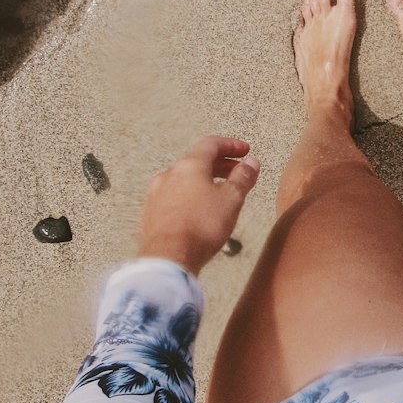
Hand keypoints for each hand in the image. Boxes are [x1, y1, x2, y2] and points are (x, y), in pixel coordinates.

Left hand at [135, 136, 260, 275]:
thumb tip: (251, 163)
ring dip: (204, 181)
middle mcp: (169, 175)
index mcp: (189, 166)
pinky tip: (198, 211)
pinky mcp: (151, 213)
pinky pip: (174, 197)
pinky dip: (190, 196)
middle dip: (220, 165)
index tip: (244, 151)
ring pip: (184, 180)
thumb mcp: (231, 200)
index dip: (231, 145)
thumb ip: (242, 178)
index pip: (211, 144)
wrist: (168, 258)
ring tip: (220, 194)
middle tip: (237, 172)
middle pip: (197, 161)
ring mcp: (157, 194)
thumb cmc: (200, 228)